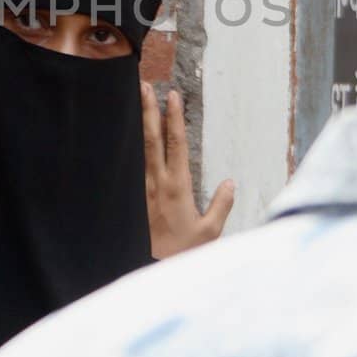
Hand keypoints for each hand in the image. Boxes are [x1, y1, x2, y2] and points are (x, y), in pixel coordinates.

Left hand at [142, 82, 234, 258]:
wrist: (150, 269)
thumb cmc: (181, 253)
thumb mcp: (209, 232)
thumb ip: (221, 205)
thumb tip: (229, 183)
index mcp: (177, 187)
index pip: (176, 144)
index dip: (174, 118)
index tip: (172, 96)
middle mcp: (156, 183)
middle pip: (151, 139)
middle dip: (149, 111)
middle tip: (143, 87)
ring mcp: (141, 190)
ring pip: (139, 150)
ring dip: (139, 126)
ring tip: (135, 105)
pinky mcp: (132, 199)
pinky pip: (132, 167)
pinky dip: (130, 150)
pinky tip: (127, 141)